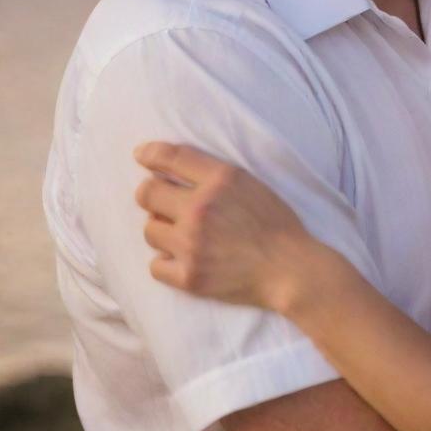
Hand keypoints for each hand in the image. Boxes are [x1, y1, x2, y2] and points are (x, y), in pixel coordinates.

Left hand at [134, 142, 309, 310]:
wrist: (289, 268)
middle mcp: (201, 208)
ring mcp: (192, 244)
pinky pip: (155, 265)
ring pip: (149, 230)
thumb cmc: (275, 223)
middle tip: (161, 201)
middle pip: (147, 194)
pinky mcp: (189, 276)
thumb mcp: (251, 184)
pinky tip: (183, 258)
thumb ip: (215, 175)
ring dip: (162, 229)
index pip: (172, 157)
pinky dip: (166, 262)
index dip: (150, 154)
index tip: (141, 155)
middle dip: (151, 195)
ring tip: (182, 234)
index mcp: (222, 179)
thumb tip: (174, 172)